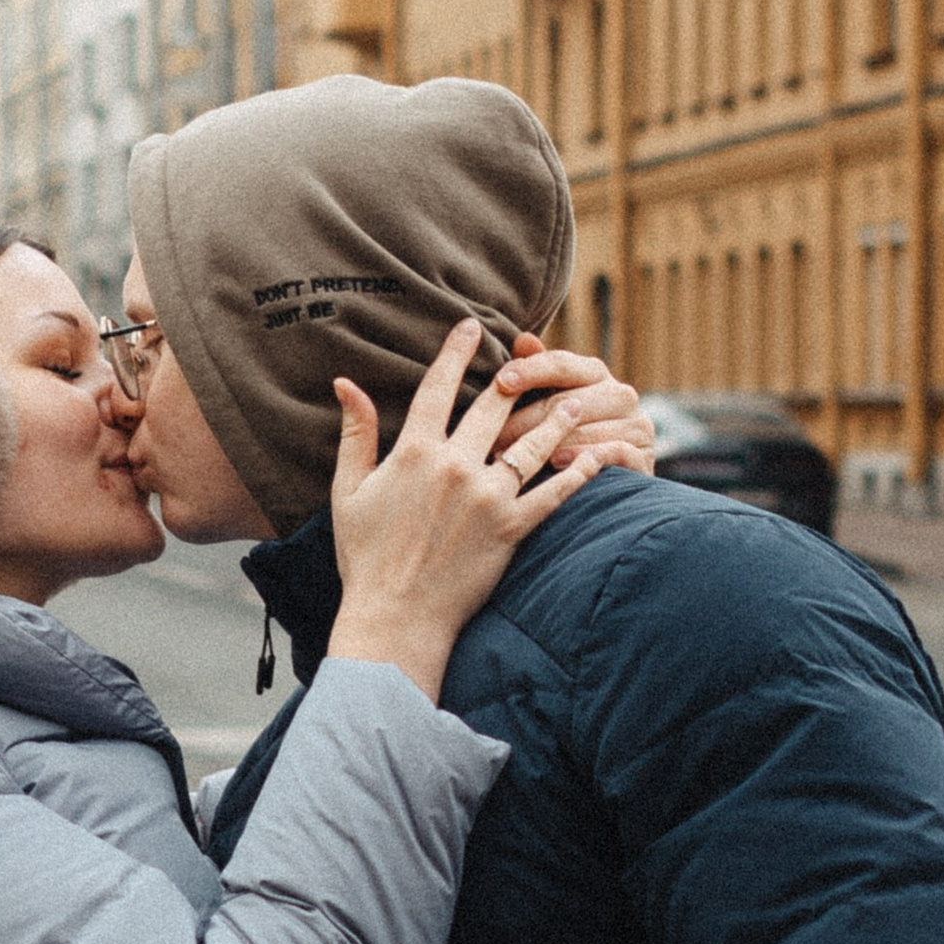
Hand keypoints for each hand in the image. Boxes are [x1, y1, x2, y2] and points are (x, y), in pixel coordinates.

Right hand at [327, 321, 595, 699]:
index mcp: (414, 452)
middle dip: (515, 377)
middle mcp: (455, 466)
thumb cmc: (365, 557)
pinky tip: (597, 457)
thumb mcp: (349, 490)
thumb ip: (355, 433)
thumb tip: (346, 382)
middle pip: (493, 407)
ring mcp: (488, 497)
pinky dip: (578, 475)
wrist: (395, 616)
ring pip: (533, 444)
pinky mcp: (512, 529)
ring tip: (579, 399)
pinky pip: (553, 494)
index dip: (456, 353)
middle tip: (532, 358)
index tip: (470, 326)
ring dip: (558, 418)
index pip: (438, 388)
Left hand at [487, 333, 656, 482]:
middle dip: (524, 420)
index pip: (560, 363)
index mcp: (595, 373)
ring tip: (511, 459)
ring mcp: (636, 424)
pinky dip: (583, 457)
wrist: (614, 485)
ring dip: (545, 444)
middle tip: (491, 438)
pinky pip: (612, 452)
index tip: (500, 382)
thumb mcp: (553, 401)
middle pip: (566, 401)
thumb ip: (539, 372)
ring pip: (584, 428)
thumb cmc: (571, 436)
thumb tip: (523, 339)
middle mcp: (620, 393)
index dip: (529, 370)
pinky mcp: (644, 456)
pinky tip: (556, 464)